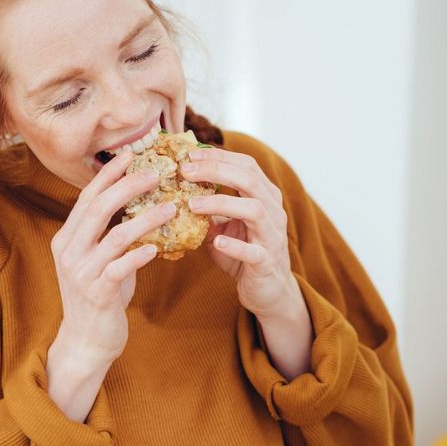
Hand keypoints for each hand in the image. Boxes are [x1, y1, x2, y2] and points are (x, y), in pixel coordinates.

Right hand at [50, 150, 176, 359]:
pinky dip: (138, 255)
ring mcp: (81, 273)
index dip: (108, 175)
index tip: (129, 155)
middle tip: (156, 172)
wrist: (86, 340)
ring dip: (144, 218)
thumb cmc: (100, 295)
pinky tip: (156, 248)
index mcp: (67, 238)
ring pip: (113, 236)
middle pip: (98, 208)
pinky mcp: (97, 293)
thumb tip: (139, 203)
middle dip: (127, 186)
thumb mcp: (98, 260)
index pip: (86, 197)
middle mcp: (69, 251)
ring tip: (170, 207)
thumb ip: (108, 234)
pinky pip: (120, 268)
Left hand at [180, 148, 304, 323]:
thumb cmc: (244, 253)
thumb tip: (174, 190)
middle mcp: (273, 211)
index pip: (246, 165)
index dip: (218, 156)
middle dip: (216, 171)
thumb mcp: (223, 226)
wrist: (268, 290)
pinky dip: (234, 245)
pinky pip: (253, 251)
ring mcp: (272, 236)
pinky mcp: (267, 262)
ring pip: (254, 210)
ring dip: (221, 203)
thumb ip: (207, 208)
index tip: (189, 155)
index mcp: (264, 197)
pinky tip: (216, 241)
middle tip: (185, 171)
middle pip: (249, 180)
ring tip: (192, 204)